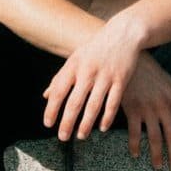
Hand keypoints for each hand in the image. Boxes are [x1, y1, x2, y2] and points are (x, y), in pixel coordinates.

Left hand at [43, 18, 143, 141]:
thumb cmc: (96, 48)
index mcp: (74, 65)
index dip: (52, 108)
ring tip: (81, 136)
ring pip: (94, 105)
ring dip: (86, 123)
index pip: (59, 91)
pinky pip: (113, 103)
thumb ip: (61, 77)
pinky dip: (107, 117)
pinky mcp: (121, 79)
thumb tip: (46, 95)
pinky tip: (102, 128)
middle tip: (62, 137)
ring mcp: (105, 76)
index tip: (48, 124)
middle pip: (75, 102)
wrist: (124, 33)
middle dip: (67, 122)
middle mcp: (88, 71)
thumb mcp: (75, 59)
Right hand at [120, 54, 170, 170]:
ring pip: (156, 138)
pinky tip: (135, 154)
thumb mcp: (168, 84)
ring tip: (158, 167)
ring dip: (157, 155)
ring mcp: (149, 109)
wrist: (130, 58)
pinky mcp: (132, 109)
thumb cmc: (150, 71)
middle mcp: (165, 106)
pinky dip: (135, 146)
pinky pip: (135, 133)